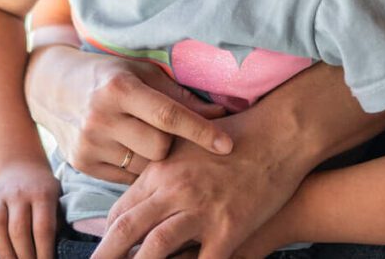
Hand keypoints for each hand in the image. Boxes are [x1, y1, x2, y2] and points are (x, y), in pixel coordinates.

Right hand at [0, 162, 63, 258]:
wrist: (24, 164)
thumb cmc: (45, 190)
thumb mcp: (58, 198)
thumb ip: (57, 220)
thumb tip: (59, 249)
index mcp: (43, 194)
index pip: (43, 228)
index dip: (44, 251)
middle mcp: (20, 193)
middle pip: (18, 230)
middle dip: (24, 255)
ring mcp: (1, 193)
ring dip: (3, 250)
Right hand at [25, 45, 230, 183]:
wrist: (50, 87)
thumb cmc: (108, 76)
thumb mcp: (140, 73)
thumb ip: (178, 95)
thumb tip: (221, 114)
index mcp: (119, 87)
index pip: (168, 115)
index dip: (201, 131)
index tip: (227, 145)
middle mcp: (101, 117)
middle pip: (159, 148)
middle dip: (173, 144)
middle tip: (171, 133)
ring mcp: (89, 143)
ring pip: (144, 168)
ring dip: (155, 159)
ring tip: (148, 139)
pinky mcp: (82, 164)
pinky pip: (126, 178)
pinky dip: (136, 167)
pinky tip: (130, 148)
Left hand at [89, 113, 305, 258]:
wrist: (279, 136)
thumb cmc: (235, 138)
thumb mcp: (187, 144)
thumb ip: (162, 167)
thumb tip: (143, 189)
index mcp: (161, 172)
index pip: (121, 210)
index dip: (108, 235)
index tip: (105, 248)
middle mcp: (175, 190)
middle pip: (127, 230)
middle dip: (105, 254)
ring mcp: (202, 210)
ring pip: (156, 247)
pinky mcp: (229, 227)